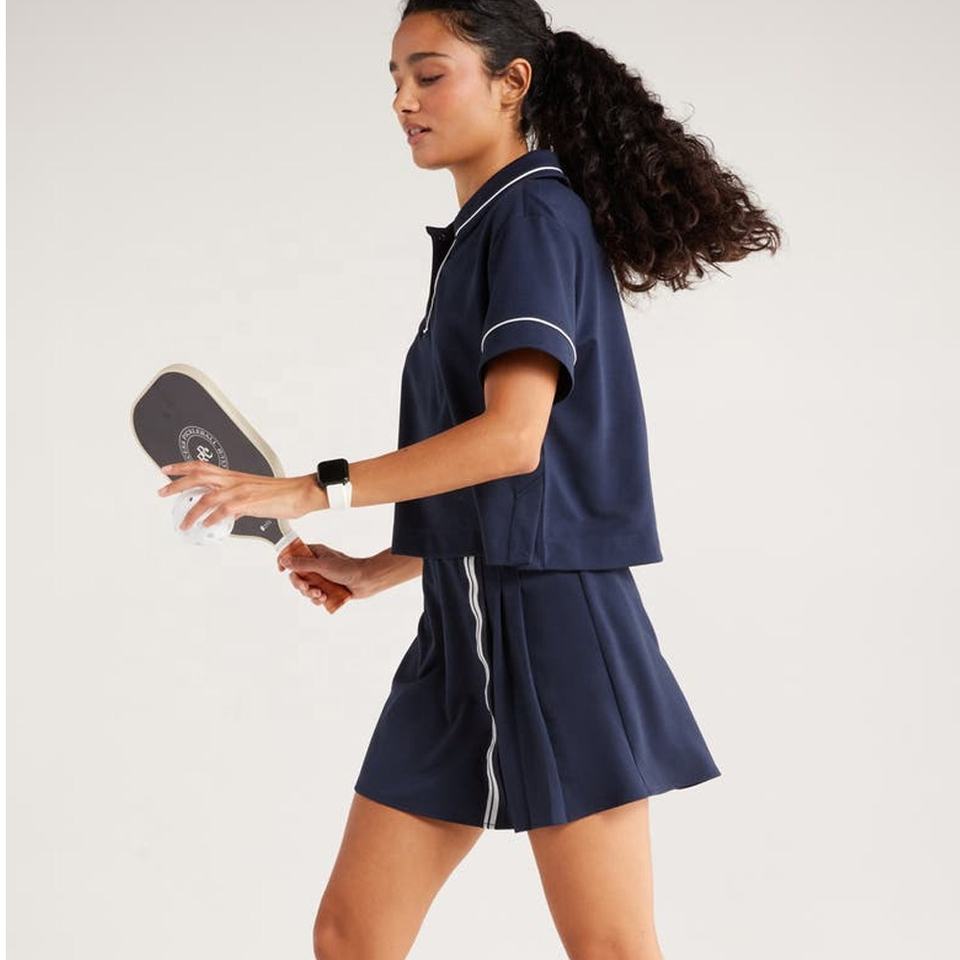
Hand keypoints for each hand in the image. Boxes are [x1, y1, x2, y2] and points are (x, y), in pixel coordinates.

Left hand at [157, 461, 316, 528]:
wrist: (300, 493)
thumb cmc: (283, 493)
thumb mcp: (255, 495)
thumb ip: (238, 502)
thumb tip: (228, 513)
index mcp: (234, 476)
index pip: (202, 466)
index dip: (181, 466)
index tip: (166, 469)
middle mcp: (233, 480)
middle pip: (197, 477)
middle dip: (175, 485)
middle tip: (161, 492)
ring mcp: (239, 491)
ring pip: (206, 498)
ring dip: (191, 513)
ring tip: (183, 524)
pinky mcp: (247, 503)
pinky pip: (223, 512)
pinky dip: (212, 520)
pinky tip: (207, 526)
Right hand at [279, 543, 376, 604]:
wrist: (366, 581)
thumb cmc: (347, 568)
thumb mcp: (322, 565)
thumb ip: (302, 563)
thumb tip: (284, 560)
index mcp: (314, 554)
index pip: (293, 554)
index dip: (285, 561)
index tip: (281, 570)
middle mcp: (316, 565)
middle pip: (296, 575)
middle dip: (300, 584)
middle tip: (307, 588)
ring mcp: (321, 578)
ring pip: (305, 588)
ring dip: (310, 594)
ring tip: (320, 594)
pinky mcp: (326, 589)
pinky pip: (314, 597)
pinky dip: (317, 599)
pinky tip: (324, 598)